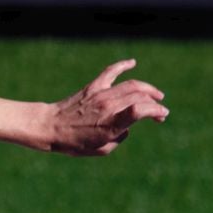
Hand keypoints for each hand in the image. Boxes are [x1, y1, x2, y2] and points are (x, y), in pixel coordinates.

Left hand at [47, 60, 168, 155]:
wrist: (51, 127)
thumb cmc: (74, 143)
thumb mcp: (101, 150)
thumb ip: (119, 139)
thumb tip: (127, 127)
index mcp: (111, 124)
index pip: (140, 110)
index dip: (155, 111)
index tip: (162, 115)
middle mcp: (108, 106)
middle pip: (139, 97)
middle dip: (154, 104)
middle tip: (160, 112)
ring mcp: (101, 94)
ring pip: (131, 84)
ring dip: (147, 89)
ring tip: (156, 95)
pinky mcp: (93, 87)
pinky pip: (111, 72)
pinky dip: (123, 65)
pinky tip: (132, 63)